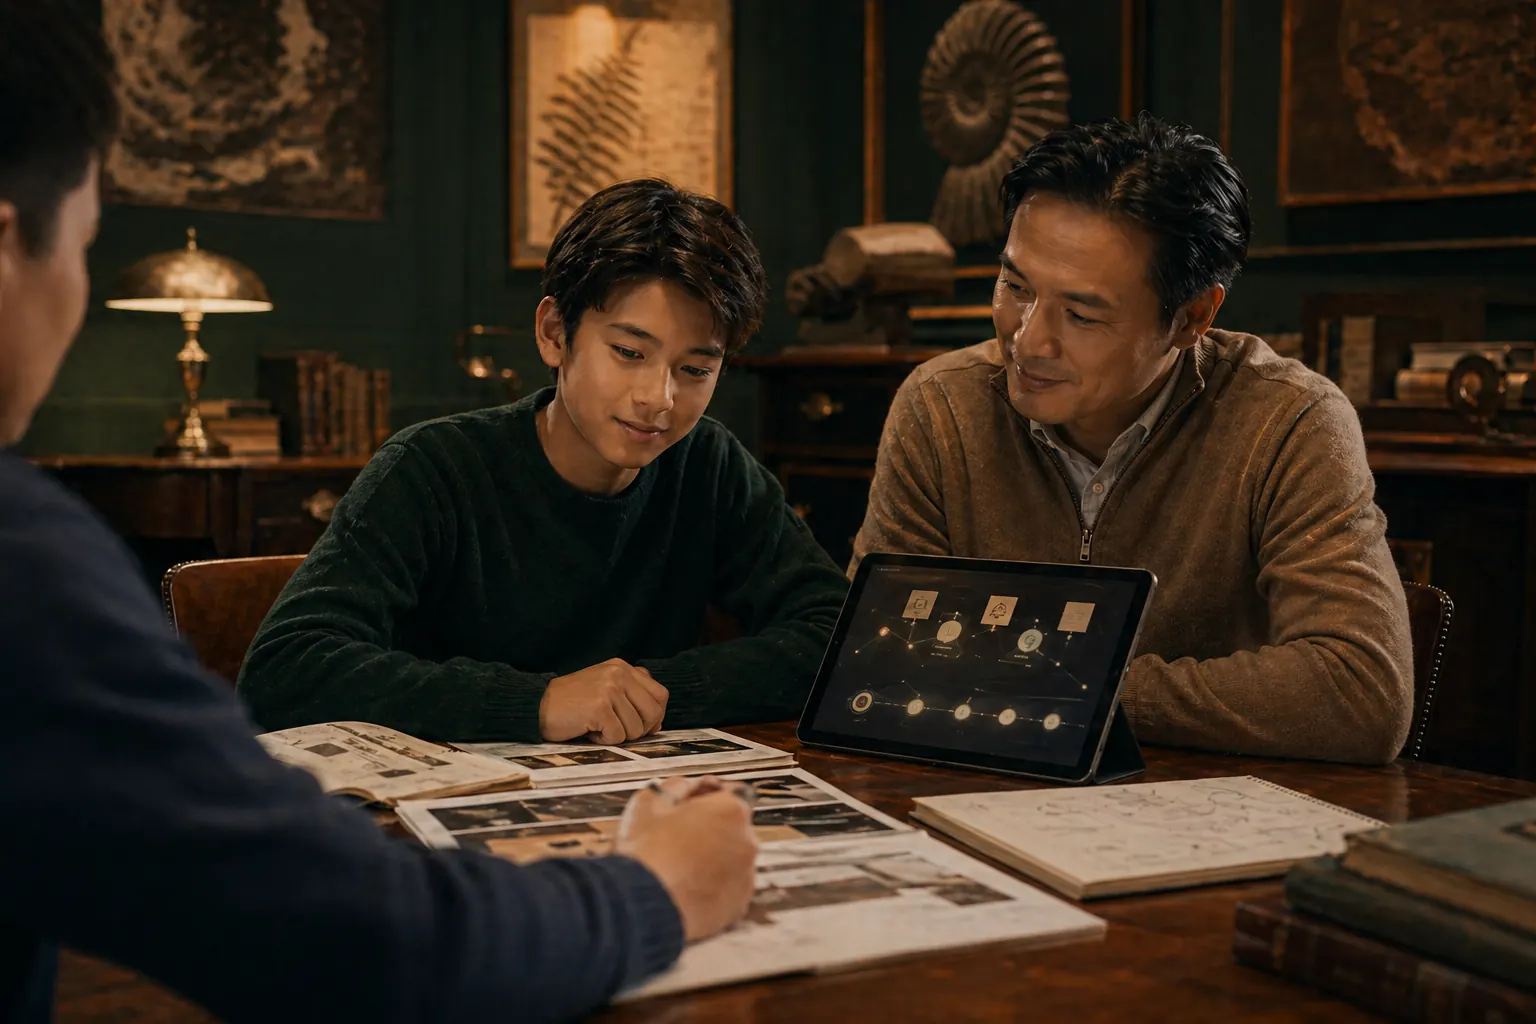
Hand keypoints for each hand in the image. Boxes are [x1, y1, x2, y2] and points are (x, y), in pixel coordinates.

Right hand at [539, 658, 667, 743]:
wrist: (537, 706)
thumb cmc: (572, 702)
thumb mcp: (605, 686)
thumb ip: (632, 693)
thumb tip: (658, 716)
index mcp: (622, 668)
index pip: (661, 694)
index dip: (655, 715)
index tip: (641, 725)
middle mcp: (619, 674)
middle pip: (653, 713)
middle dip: (640, 730)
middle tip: (618, 730)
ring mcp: (609, 690)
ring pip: (636, 729)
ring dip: (617, 736)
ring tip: (597, 726)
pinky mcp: (599, 708)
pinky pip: (617, 737)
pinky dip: (603, 740)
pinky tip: (588, 731)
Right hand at [617, 776, 758, 941]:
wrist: (641, 903)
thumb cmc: (646, 850)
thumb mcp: (650, 800)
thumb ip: (676, 786)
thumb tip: (685, 787)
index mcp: (731, 810)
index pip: (727, 796)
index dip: (703, 802)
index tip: (684, 811)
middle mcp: (748, 842)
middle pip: (730, 830)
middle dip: (709, 832)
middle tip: (676, 841)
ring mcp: (745, 876)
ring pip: (730, 862)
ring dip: (711, 862)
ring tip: (677, 870)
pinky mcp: (738, 907)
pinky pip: (727, 891)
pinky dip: (712, 890)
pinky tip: (685, 890)